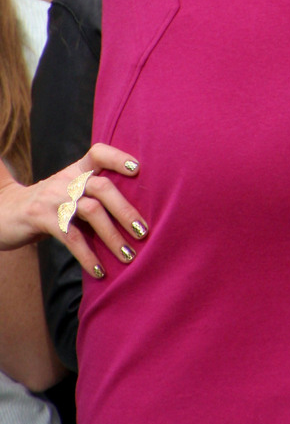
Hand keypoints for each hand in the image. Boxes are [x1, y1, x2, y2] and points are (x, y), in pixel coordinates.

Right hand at [0, 143, 146, 276]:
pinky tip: (99, 270)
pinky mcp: (41, 218)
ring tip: (127, 255)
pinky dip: (87, 255)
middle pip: (102, 187)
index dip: (118, 157)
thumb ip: (94, 195)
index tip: (138, 169)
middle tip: (143, 232)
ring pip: (91, 212)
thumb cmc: (49, 206)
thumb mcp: (69, 192)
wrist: (4, 212)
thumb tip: (135, 216)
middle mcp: (66, 180)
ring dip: (112, 236)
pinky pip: (70, 237)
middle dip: (125, 210)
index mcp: (76, 171)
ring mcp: (53, 198)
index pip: (99, 153)